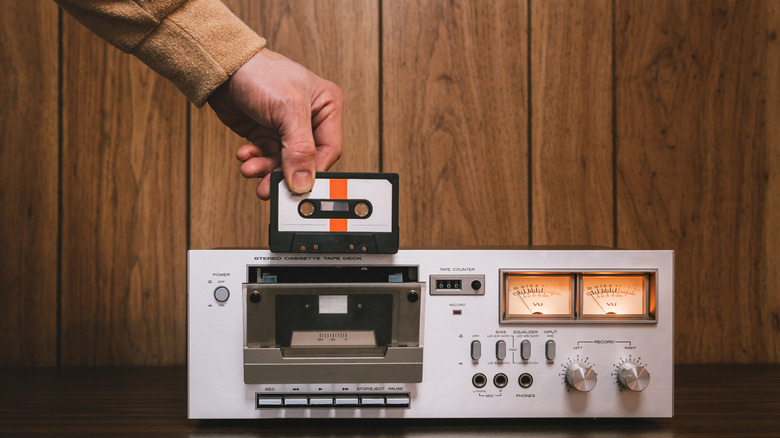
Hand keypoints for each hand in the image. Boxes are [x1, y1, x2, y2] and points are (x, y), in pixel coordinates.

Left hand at [207, 49, 342, 199]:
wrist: (221, 66)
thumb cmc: (259, 73)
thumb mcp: (287, 110)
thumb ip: (300, 149)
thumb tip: (303, 183)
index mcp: (327, 107)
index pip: (329, 150)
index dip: (314, 171)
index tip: (299, 188)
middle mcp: (310, 120)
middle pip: (305, 161)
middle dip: (285, 174)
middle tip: (270, 187)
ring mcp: (288, 129)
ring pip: (284, 164)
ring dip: (266, 169)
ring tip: (251, 169)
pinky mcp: (267, 134)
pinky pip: (266, 158)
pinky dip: (256, 161)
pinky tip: (246, 155)